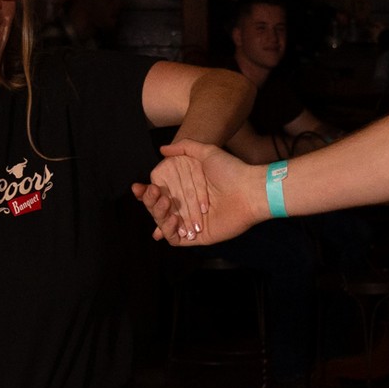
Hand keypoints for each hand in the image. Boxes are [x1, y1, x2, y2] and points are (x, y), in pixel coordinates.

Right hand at [136, 137, 263, 246]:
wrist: (250, 189)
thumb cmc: (232, 171)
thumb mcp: (206, 152)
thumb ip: (184, 148)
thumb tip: (162, 149)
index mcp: (187, 192)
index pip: (160, 194)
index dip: (147, 192)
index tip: (139, 187)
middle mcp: (188, 208)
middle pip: (159, 210)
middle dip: (151, 203)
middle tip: (153, 193)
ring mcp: (192, 223)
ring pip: (164, 225)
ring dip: (158, 215)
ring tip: (163, 202)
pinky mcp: (199, 237)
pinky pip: (175, 240)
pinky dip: (168, 231)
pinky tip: (172, 217)